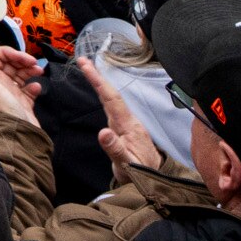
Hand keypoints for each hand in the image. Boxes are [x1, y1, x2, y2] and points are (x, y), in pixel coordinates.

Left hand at [0, 45, 44, 128]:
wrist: (18, 135)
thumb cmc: (3, 113)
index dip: (9, 52)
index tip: (21, 56)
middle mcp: (0, 84)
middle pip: (11, 63)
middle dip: (22, 60)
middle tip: (33, 63)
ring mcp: (12, 92)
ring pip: (21, 74)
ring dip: (30, 70)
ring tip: (38, 71)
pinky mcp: (22, 102)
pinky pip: (29, 89)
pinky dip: (34, 85)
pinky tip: (35, 87)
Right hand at [84, 57, 164, 173]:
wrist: (157, 180)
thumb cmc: (141, 174)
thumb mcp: (127, 165)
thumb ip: (115, 149)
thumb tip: (102, 132)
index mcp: (127, 126)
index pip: (111, 99)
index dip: (98, 81)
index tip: (86, 65)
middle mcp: (129, 121)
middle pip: (112, 94)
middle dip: (97, 76)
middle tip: (82, 61)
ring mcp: (129, 124)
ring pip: (113, 99)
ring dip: (101, 84)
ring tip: (89, 70)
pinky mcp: (128, 128)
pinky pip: (114, 106)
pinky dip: (105, 94)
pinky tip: (101, 92)